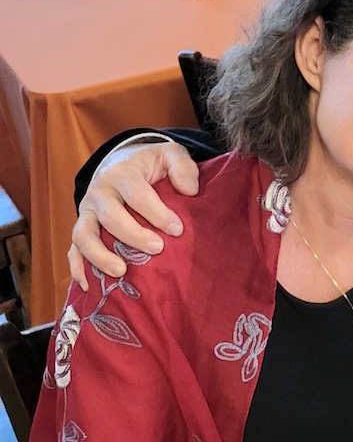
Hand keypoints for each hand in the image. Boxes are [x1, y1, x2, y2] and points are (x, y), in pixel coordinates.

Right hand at [68, 141, 198, 288]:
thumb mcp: (169, 154)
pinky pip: (73, 250)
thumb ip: (183, 167)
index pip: (138, 196)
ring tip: (121, 271)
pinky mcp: (82, 228)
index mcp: (122, 173)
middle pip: (111, 217)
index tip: (177, 230)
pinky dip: (78, 268)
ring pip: (84, 235)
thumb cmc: (150, 163)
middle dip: (134, 235)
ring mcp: (87, 212)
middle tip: (158, 249)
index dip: (158, 214)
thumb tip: (190, 191)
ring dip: (99, 256)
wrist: (121, 162)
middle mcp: (99, 193)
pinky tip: (89, 286)